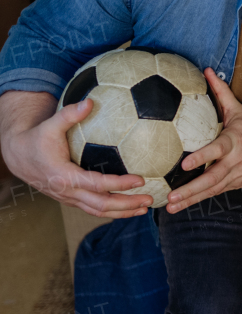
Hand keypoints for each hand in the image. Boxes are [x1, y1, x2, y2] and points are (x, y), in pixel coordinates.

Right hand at [0, 91, 151, 217]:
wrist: (19, 156)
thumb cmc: (37, 139)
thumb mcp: (50, 125)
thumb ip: (70, 114)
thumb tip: (90, 101)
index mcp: (64, 175)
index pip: (97, 184)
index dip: (119, 184)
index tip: (140, 179)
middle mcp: (67, 192)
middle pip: (101, 204)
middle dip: (127, 204)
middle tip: (150, 199)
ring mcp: (69, 198)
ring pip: (98, 211)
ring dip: (123, 211)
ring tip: (145, 207)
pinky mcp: (72, 199)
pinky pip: (94, 209)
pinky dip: (113, 211)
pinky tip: (130, 207)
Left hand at [165, 69, 241, 212]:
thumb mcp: (240, 110)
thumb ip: (221, 93)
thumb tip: (206, 71)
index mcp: (234, 142)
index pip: (217, 150)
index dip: (202, 157)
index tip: (186, 163)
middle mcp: (234, 162)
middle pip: (212, 178)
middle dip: (191, 189)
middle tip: (172, 196)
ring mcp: (235, 176)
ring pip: (211, 190)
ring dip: (191, 199)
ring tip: (172, 206)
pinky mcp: (234, 185)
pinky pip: (213, 194)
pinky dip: (197, 201)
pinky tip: (180, 206)